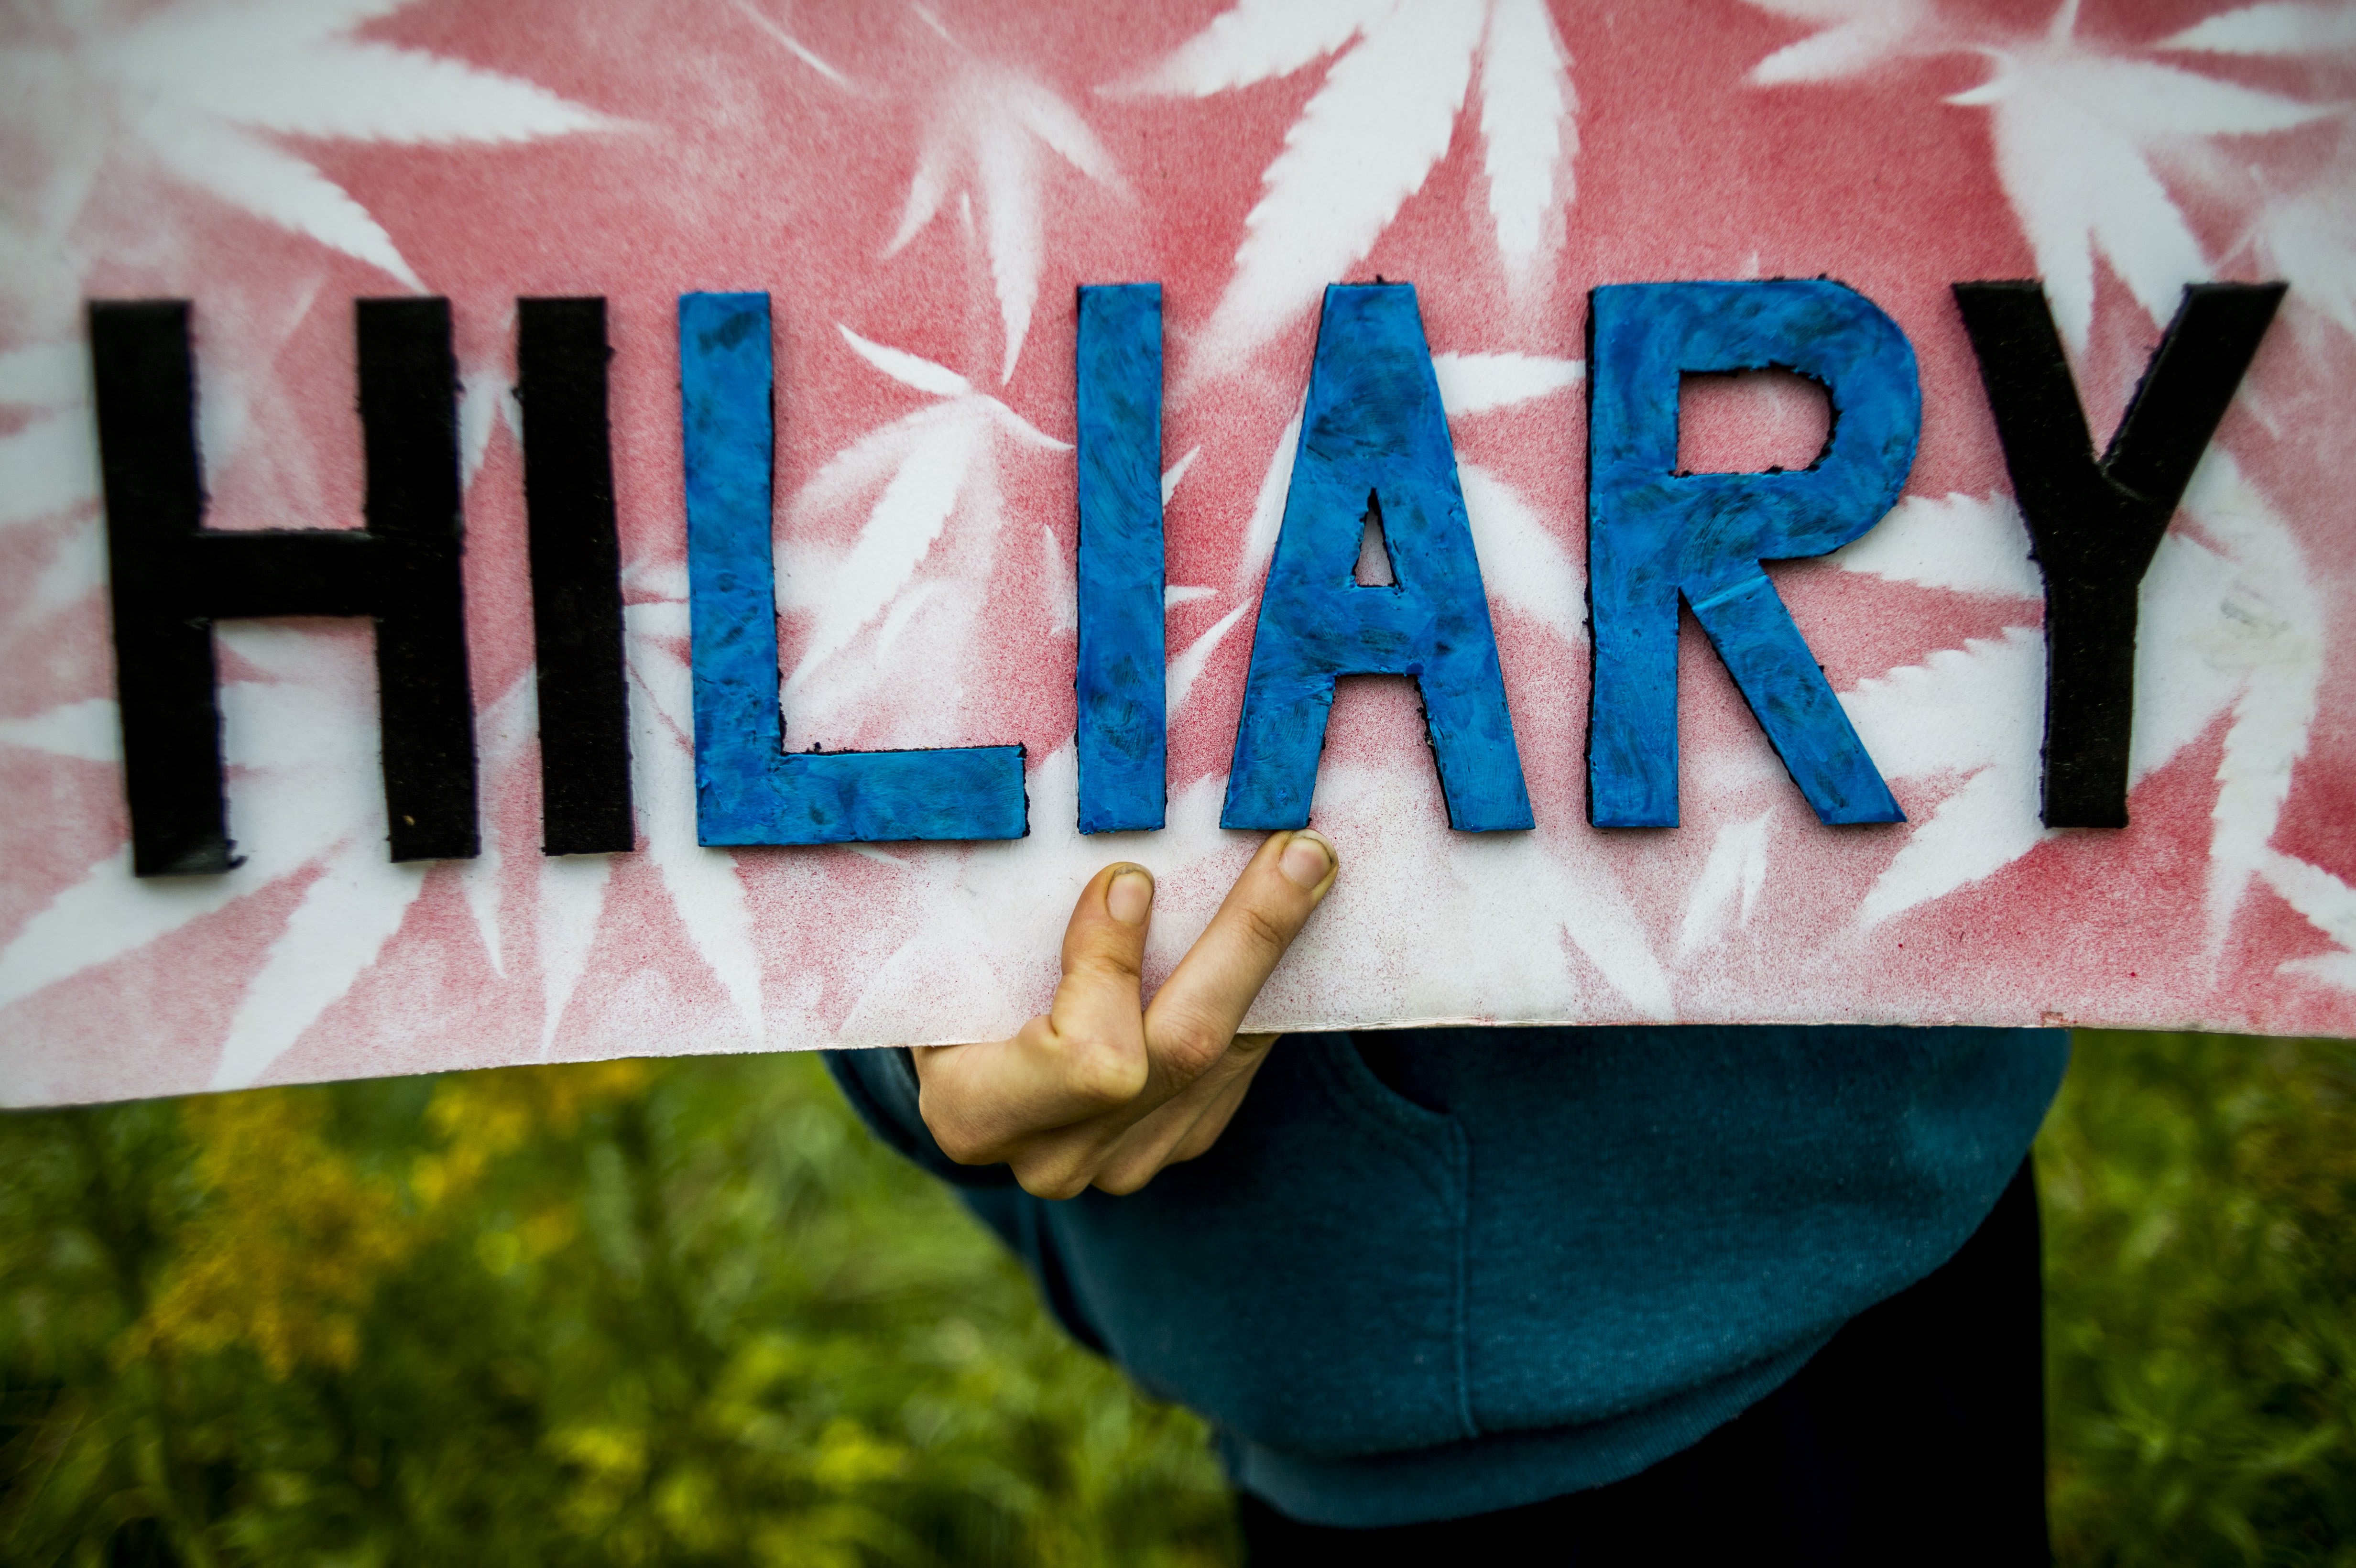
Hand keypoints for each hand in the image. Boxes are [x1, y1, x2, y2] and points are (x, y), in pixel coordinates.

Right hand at [911, 829, 1338, 1197]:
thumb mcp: (943, 946)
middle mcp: (1055, 1157)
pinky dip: (1260, 990)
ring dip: (1271, 955)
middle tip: (1298, 850)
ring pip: (1226, 1057)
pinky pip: (1237, 1066)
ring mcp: (1123, 1162)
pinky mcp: (1178, 1144)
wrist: (963, 1045)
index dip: (1112, 967)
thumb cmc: (943, 974)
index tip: (1131, 878)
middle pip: (1181, 1052)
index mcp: (975, 1113)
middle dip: (1247, 941)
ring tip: (1305, 864)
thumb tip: (1099, 835)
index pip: (1085, 1059)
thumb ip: (992, 910)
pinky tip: (1273, 924)